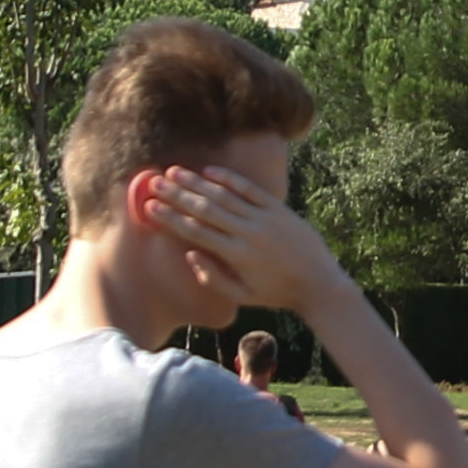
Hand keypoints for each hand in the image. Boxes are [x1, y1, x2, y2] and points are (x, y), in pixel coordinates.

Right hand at [134, 157, 341, 312]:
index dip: (170, 217)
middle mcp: (247, 233)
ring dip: (196, 182)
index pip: (195, 231)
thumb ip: (212, 278)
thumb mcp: (242, 296)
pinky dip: (229, 179)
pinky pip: (249, 189)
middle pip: (204, 208)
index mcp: (236, 256)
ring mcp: (264, 218)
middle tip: (154, 182)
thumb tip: (189, 254)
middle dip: (176, 194)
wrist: (318, 283)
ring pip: (224, 195)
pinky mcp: (278, 209)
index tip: (149, 206)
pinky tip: (209, 171)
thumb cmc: (276, 293)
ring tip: (174, 171)